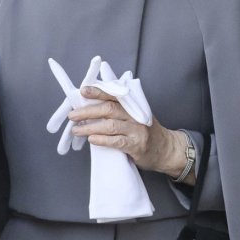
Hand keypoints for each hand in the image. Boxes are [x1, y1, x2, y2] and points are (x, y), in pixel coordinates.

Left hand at [69, 86, 190, 181]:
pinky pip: (117, 141)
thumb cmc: (146, 131)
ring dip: (90, 127)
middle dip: (88, 111)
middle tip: (72, 115)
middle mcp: (134, 115)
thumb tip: (90, 104)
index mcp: (132, 105)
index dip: (98, 91)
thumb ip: (117, 108)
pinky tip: (92, 140)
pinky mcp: (136, 145)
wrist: (167, 149)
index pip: (113, 95)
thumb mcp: (135, 114)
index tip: (83, 90)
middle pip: (108, 109)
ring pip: (110, 125)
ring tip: (76, 130)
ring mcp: (136, 130)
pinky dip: (103, 140)